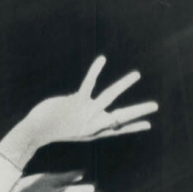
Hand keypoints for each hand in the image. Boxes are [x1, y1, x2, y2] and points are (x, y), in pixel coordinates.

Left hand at [0, 57, 157, 167]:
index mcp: (93, 131)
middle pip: (120, 117)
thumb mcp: (73, 128)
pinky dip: (95, 71)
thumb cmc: (54, 128)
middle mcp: (92, 125)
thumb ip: (86, 120)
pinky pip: (88, 84)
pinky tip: (102, 60)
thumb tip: (94, 115)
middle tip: (156, 106)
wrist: (36, 132)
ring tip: (138, 74)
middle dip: (138, 111)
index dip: (133, 126)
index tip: (149, 124)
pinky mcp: (75, 103)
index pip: (117, 129)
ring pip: (108, 98)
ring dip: (123, 85)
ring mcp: (84, 114)